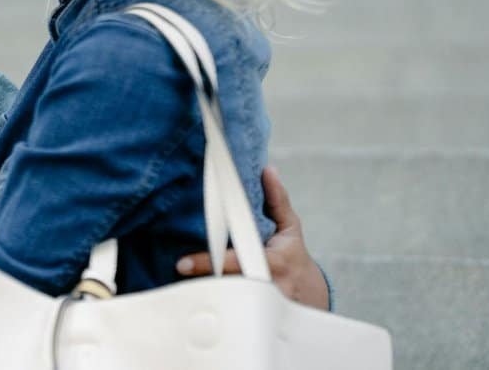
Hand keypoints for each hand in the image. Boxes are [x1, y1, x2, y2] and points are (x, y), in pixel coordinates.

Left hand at [175, 165, 330, 310]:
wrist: (307, 294)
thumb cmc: (293, 255)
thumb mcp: (290, 228)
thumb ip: (277, 200)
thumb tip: (267, 170)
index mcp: (273, 263)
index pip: (235, 262)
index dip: (208, 263)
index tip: (182, 263)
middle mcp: (264, 287)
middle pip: (225, 285)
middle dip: (202, 279)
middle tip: (180, 271)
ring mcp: (257, 306)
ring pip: (224, 301)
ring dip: (203, 292)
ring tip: (184, 284)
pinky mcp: (249, 317)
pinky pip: (225, 312)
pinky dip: (209, 304)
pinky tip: (193, 296)